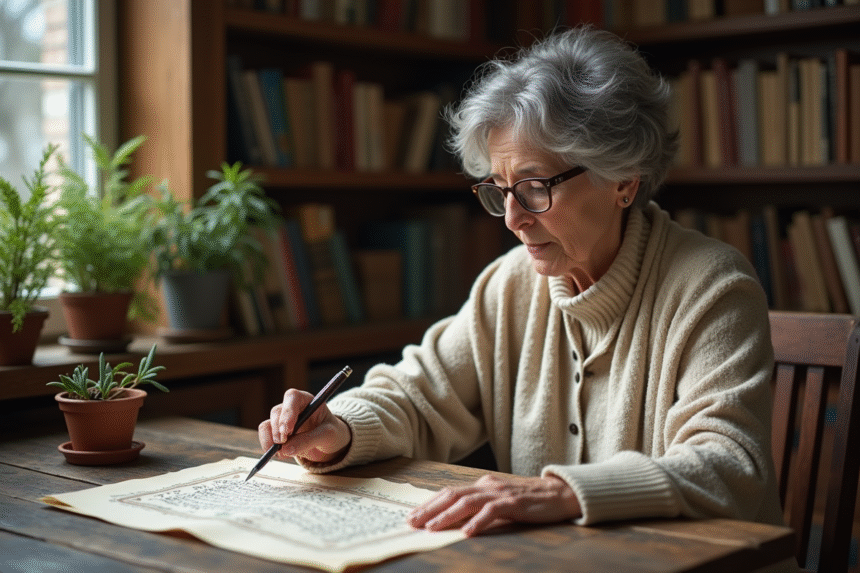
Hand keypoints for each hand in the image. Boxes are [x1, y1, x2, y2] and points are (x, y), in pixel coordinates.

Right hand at [258, 389, 351, 463]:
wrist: (330, 444)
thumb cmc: (332, 433)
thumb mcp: (328, 435)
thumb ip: (310, 439)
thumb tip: (286, 449)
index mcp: (307, 400)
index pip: (292, 397)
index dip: (287, 412)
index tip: (287, 430)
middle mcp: (292, 407)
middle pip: (277, 411)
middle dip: (277, 429)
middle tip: (282, 444)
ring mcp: (282, 420)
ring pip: (267, 424)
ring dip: (270, 439)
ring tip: (281, 453)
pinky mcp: (277, 433)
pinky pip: (266, 437)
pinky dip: (268, 446)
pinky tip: (280, 455)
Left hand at [407, 474, 580, 536]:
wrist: (560, 494)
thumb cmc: (529, 500)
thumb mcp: (500, 500)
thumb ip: (481, 506)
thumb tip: (455, 520)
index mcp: (482, 485)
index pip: (450, 492)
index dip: (430, 504)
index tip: (413, 516)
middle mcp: (488, 486)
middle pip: (453, 495)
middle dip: (430, 509)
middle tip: (412, 522)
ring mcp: (501, 493)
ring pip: (468, 502)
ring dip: (447, 516)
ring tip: (433, 528)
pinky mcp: (515, 503)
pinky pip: (492, 511)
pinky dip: (478, 521)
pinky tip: (467, 532)